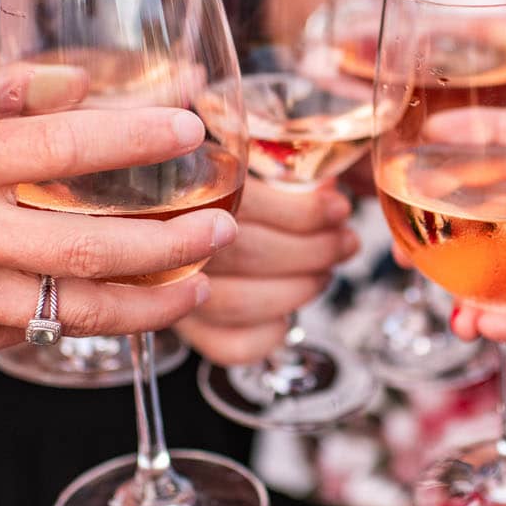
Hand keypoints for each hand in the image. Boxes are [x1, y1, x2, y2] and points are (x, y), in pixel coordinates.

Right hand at [0, 69, 237, 359]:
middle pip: (87, 248)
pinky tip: (130, 301)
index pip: (62, 146)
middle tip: (223, 229)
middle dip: (171, 243)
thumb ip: (11, 87)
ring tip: (200, 282)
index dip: (137, 140)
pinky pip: (37, 331)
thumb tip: (96, 79)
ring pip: (74, 310)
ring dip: (151, 303)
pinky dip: (88, 317)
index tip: (191, 131)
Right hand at [176, 178, 358, 365]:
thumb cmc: (209, 185)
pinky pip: (228, 345)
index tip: (337, 209)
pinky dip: (268, 335)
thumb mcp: (235, 160)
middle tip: (344, 241)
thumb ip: (274, 169)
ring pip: (239, 303)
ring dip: (298, 290)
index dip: (300, 212)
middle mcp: (166, 243)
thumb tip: (327, 191)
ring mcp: (171, 292)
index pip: (244, 204)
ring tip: (325, 272)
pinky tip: (287, 314)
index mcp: (177, 192)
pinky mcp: (186, 330)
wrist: (161, 221)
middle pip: (247, 255)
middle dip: (313, 251)